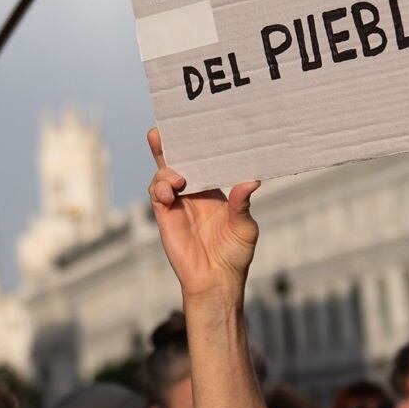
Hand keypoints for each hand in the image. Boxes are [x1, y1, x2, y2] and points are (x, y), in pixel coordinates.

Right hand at [148, 129, 260, 302]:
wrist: (217, 281)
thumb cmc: (235, 254)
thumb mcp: (245, 226)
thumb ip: (243, 204)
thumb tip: (252, 180)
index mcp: (212, 189)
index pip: (202, 160)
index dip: (195, 144)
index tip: (192, 126)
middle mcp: (193, 192)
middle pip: (176, 161)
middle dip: (167, 145)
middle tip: (160, 131)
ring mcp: (177, 203)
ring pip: (163, 174)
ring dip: (165, 170)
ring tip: (177, 180)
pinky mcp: (165, 216)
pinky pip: (156, 194)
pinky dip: (159, 188)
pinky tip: (170, 192)